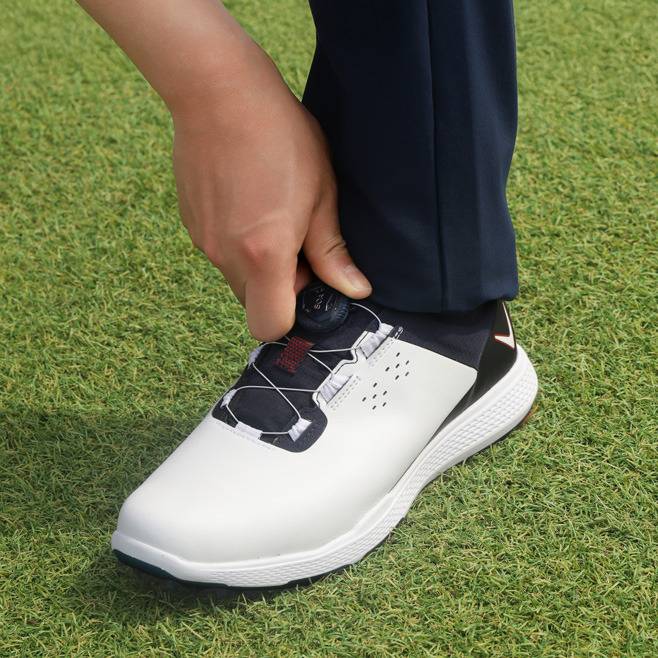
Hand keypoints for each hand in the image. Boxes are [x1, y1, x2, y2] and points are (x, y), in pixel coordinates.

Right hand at [171, 50, 370, 340]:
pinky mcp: (190, 224)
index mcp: (263, 255)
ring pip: (238, 278)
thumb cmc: (279, 136)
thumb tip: (356, 289)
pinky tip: (249, 200)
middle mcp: (225, 257)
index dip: (294, 313)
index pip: (270, 326)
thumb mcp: (321, 194)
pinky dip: (238, 243)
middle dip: (279, 286)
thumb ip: (333, 251)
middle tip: (297, 240)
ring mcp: (203, 241)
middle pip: (254, 303)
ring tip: (273, 212)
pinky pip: (220, 252)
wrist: (219, 92)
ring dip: (259, 263)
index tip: (310, 279)